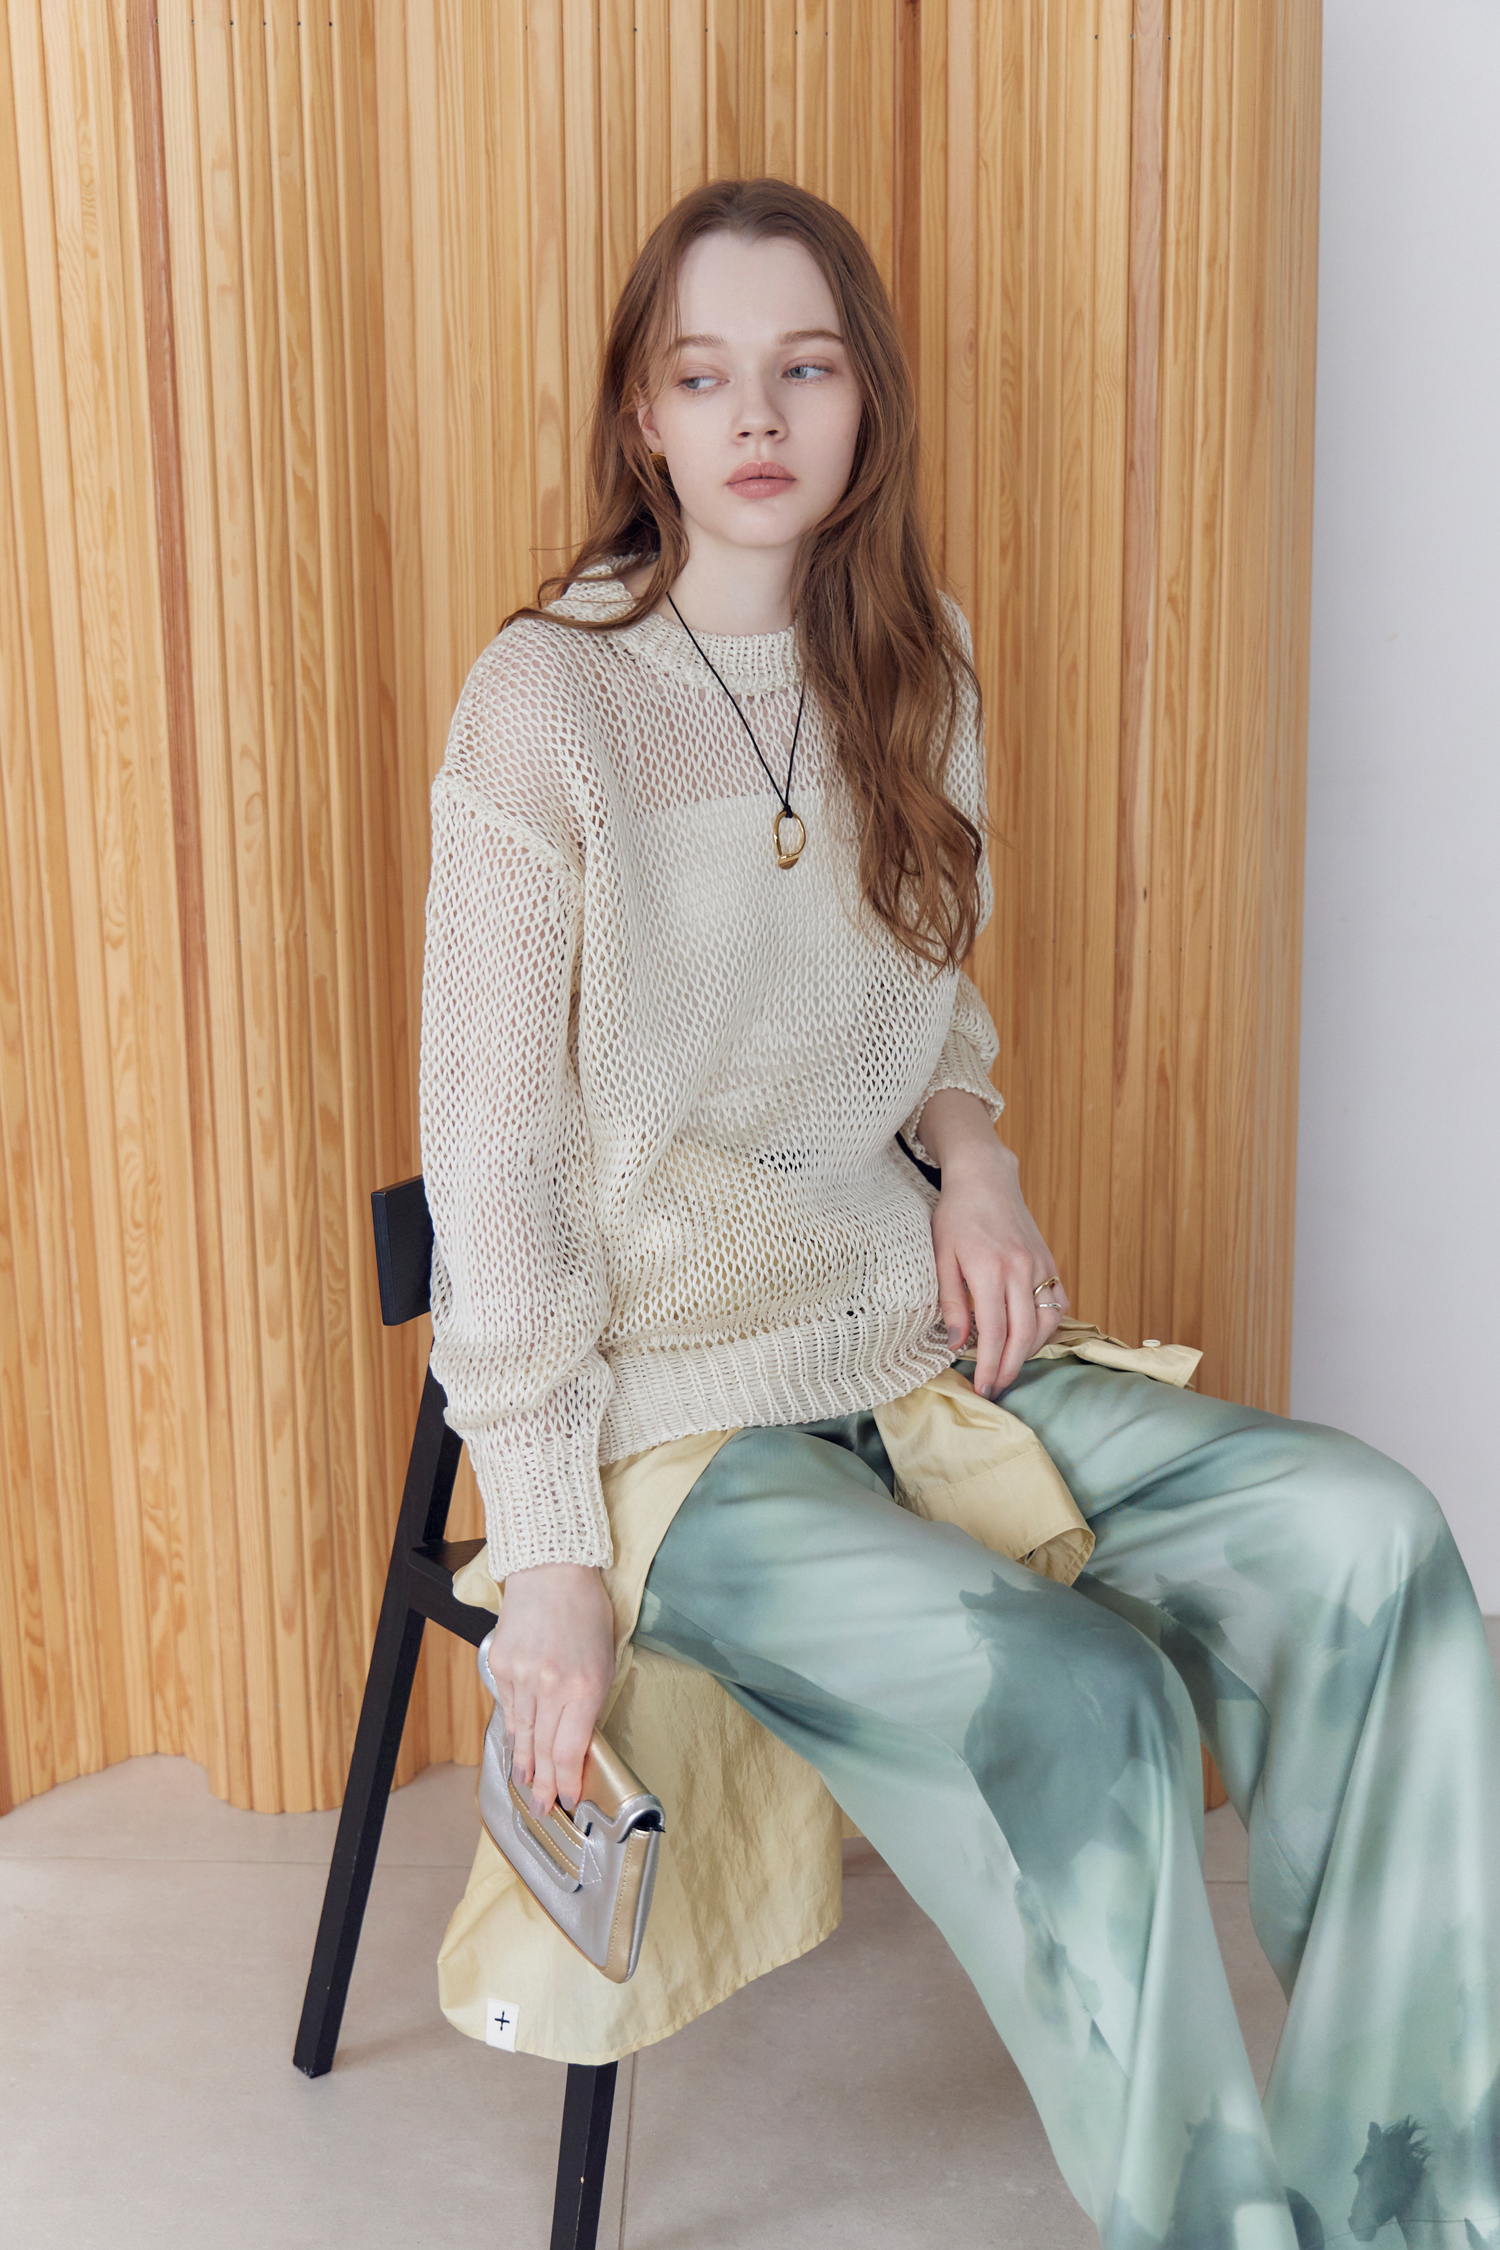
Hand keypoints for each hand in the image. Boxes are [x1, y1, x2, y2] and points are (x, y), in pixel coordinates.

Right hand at [485, 1563, 615, 1818]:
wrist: (551, 1569)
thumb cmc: (587, 1611)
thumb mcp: (605, 1658)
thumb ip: (591, 1702)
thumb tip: (578, 1742)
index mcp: (584, 1686)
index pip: (570, 1751)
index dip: (567, 1781)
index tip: (568, 1799)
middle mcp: (550, 1686)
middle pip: (543, 1750)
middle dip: (543, 1784)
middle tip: (541, 1807)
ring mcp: (521, 1676)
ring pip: (521, 1733)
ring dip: (524, 1762)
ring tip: (526, 1783)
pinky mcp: (500, 1664)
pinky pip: (508, 1706)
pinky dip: (513, 1728)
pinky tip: (516, 1744)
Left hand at [915, 1089, 1069, 1398]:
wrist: (986, 1178)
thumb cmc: (956, 1216)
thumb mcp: (941, 1257)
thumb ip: (950, 1302)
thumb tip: (956, 1344)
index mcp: (989, 1270)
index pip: (993, 1332)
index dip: (989, 1365)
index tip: (983, 1389)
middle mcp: (1019, 1270)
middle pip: (1023, 1335)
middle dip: (1010, 1368)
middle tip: (996, 1388)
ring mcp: (1039, 1265)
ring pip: (1046, 1323)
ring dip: (1030, 1351)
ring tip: (1009, 1365)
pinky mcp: (1049, 1262)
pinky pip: (1058, 1304)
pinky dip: (1048, 1327)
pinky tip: (1029, 1337)